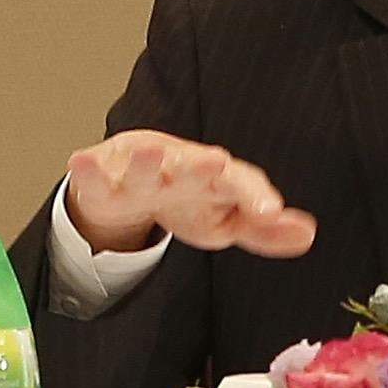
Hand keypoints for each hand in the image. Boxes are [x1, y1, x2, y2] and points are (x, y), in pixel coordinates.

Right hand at [64, 129, 316, 256]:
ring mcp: (141, 171)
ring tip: (147, 153)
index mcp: (215, 179)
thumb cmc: (187, 196)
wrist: (133, 179)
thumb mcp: (226, 219)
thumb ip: (263, 228)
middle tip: (215, 162)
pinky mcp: (105, 177)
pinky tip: (80, 160)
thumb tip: (307, 234)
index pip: (241, 185)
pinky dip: (88, 168)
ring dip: (145, 161)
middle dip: (203, 167)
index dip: (256, 197)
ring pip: (145, 167)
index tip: (270, 212)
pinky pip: (95, 174)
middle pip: (195, 168)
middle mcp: (181, 169)